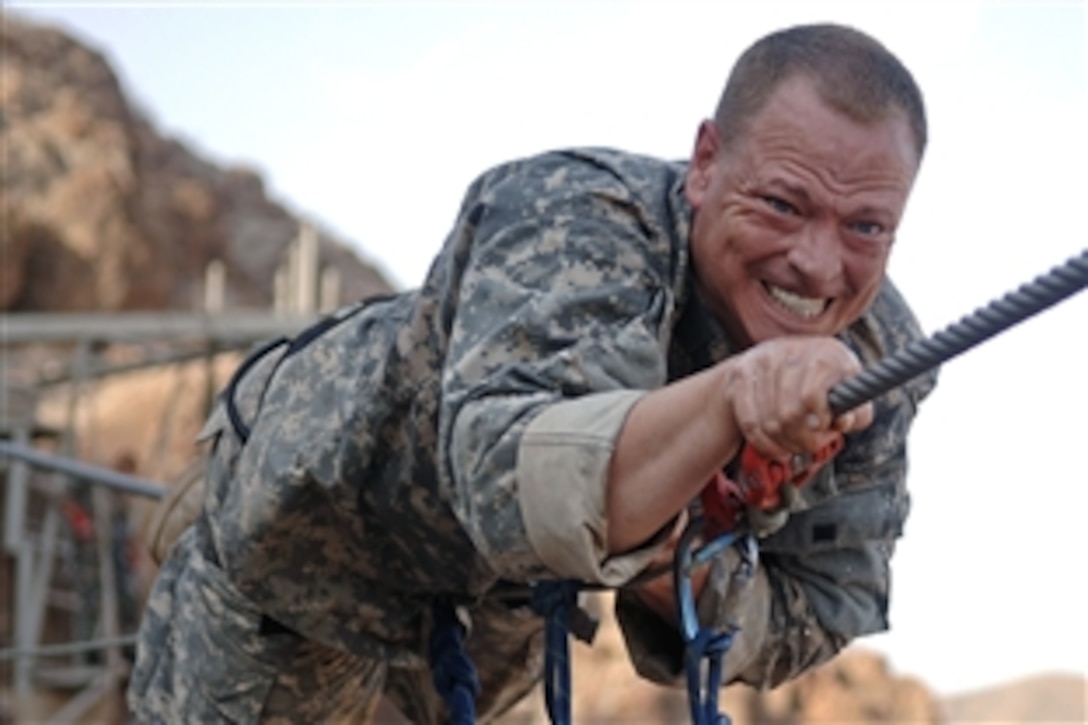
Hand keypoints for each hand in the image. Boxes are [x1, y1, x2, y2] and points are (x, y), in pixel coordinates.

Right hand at [720, 336, 873, 459]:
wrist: (781, 355)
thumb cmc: (826, 380)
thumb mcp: (849, 391)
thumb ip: (857, 412)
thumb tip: (842, 421)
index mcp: (824, 353)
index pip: (812, 397)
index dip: (819, 421)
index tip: (823, 427)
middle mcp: (790, 351)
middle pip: (788, 414)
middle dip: (801, 440)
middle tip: (808, 444)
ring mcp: (762, 361)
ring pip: (767, 423)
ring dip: (782, 444)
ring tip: (793, 445)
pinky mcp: (741, 374)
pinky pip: (749, 422)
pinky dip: (762, 442)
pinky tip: (774, 446)